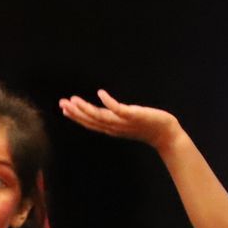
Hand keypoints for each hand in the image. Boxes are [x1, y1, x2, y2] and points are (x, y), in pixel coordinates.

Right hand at [58, 89, 182, 152]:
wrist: (165, 134)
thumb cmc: (147, 126)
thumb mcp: (127, 122)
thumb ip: (115, 116)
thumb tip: (106, 109)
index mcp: (111, 128)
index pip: (89, 123)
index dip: (75, 116)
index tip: (63, 108)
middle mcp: (113, 127)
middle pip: (90, 120)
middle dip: (75, 112)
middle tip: (62, 103)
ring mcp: (123, 122)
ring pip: (99, 116)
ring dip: (85, 108)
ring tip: (74, 99)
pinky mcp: (133, 115)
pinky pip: (118, 109)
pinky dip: (108, 102)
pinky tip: (100, 93)